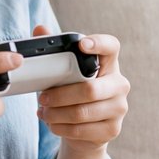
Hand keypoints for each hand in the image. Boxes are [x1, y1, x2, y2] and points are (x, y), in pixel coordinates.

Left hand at [32, 24, 128, 152]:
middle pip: (90, 89)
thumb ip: (54, 51)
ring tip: (43, 112)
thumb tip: (39, 28)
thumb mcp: (64, 72)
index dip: (99, 43)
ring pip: (83, 112)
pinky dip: (61, 128)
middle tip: (42, 97)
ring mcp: (119, 108)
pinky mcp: (113, 129)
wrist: (85, 130)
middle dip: (61, 95)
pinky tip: (52, 124)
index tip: (82, 44)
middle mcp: (119, 84)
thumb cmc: (73, 92)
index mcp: (109, 63)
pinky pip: (82, 130)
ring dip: (57, 114)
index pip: (111, 47)